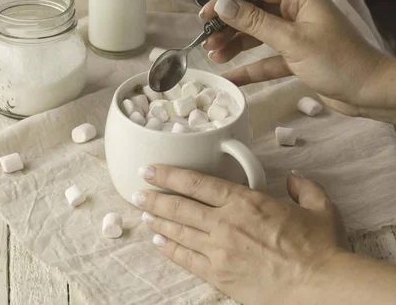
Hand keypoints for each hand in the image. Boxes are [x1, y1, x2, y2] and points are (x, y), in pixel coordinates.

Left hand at [132, 165, 348, 304]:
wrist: (321, 288)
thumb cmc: (320, 248)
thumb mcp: (320, 208)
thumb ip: (304, 188)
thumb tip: (295, 179)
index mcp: (244, 201)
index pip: (196, 183)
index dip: (168, 175)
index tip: (149, 170)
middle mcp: (224, 223)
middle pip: (178, 207)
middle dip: (154, 198)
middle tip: (137, 193)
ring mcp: (218, 250)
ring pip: (178, 231)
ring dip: (157, 222)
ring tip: (144, 215)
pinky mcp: (219, 275)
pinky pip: (186, 259)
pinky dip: (169, 249)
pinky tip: (158, 242)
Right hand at [199, 0, 387, 115]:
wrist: (370, 93)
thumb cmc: (338, 62)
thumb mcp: (292, 41)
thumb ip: (255, 23)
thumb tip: (223, 6)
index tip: (208, 13)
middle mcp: (296, 12)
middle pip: (253, 10)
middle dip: (228, 23)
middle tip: (206, 38)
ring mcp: (295, 35)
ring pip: (256, 34)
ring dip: (234, 44)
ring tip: (213, 55)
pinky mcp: (295, 57)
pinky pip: (265, 58)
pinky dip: (249, 67)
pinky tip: (230, 76)